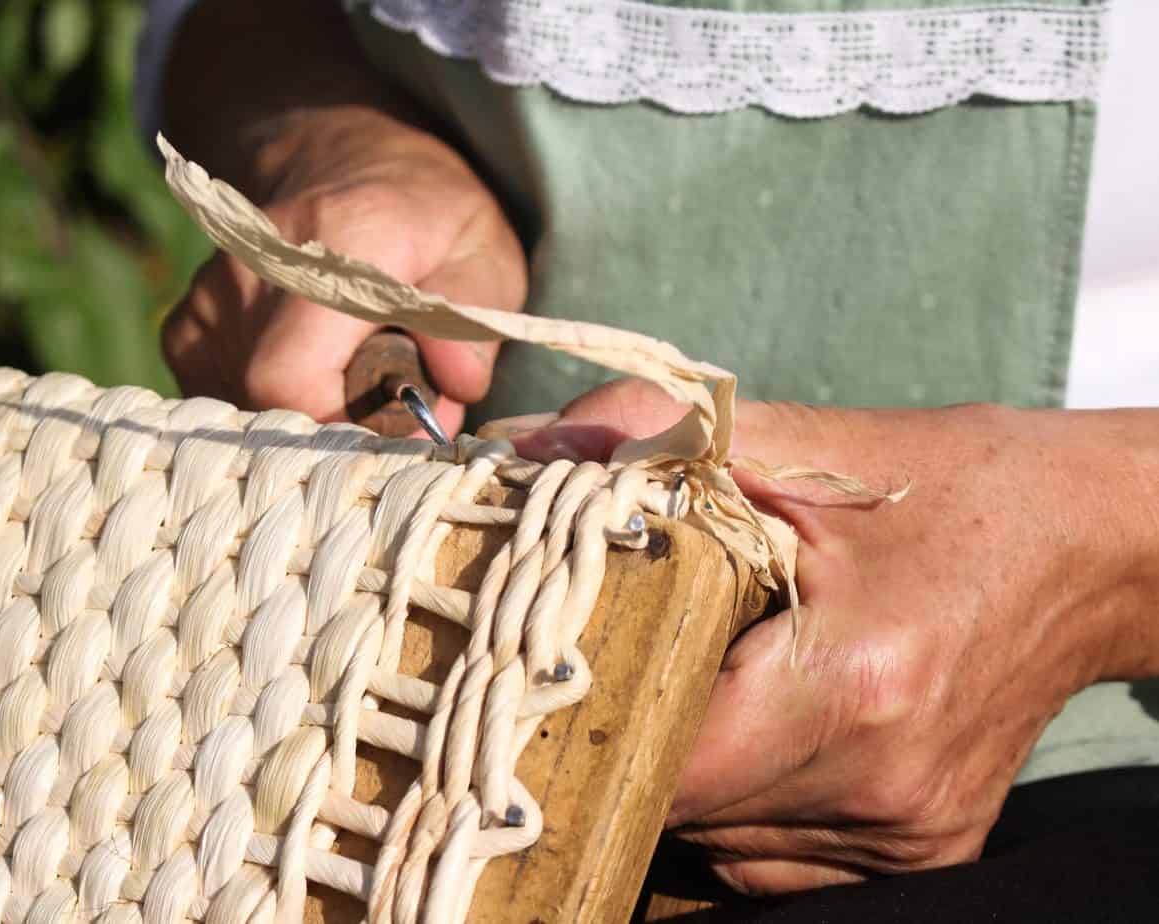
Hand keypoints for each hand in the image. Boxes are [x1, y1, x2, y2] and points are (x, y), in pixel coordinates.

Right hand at [161, 109, 525, 435]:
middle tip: (387, 411)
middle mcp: (256, 263)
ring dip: (303, 420)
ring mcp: (209, 292)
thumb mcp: (485, 251)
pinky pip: (216, 396)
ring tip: (350, 382)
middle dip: (334, 431)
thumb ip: (475, 320)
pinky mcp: (185, 322)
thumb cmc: (426, 215)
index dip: (342, 430)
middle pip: (266, 403)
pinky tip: (308, 375)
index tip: (398, 433)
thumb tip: (456, 384)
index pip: (293, 378)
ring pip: (241, 408)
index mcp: (342, 239)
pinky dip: (265, 407)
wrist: (341, 157)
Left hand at [506, 379, 1158, 893]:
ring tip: (692, 682)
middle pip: (679, 812)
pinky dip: (739, 801)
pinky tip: (754, 723)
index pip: (659, 764)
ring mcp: (903, 838)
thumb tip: (531, 443)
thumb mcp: (805, 443)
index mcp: (845, 690)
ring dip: (681, 773)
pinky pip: (774, 855)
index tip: (540, 673)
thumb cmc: (954, 488)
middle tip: (595, 665)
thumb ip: (657, 434)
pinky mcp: (921, 851)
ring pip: (720, 843)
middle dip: (623, 739)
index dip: (582, 722)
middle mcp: (876, 790)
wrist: (1091, 547)